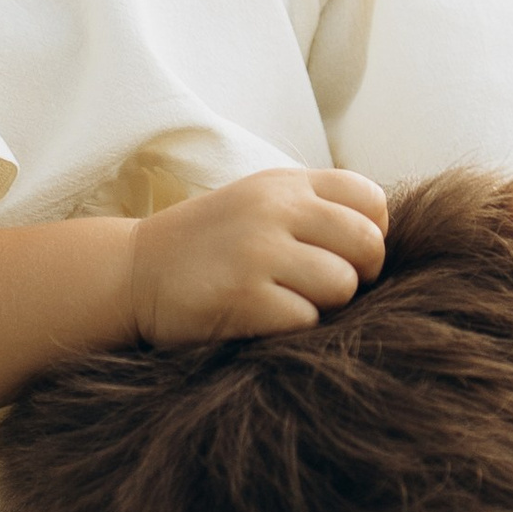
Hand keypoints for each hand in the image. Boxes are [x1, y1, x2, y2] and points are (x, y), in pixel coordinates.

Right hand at [129, 168, 386, 343]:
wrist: (131, 273)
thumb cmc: (209, 246)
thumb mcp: (259, 203)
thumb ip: (314, 209)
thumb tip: (381, 241)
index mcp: (285, 183)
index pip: (371, 200)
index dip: (372, 234)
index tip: (345, 254)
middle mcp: (275, 209)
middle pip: (367, 244)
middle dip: (359, 275)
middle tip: (326, 287)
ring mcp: (258, 252)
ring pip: (342, 285)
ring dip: (324, 305)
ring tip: (287, 301)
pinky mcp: (243, 297)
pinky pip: (306, 320)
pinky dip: (292, 327)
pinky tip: (263, 318)